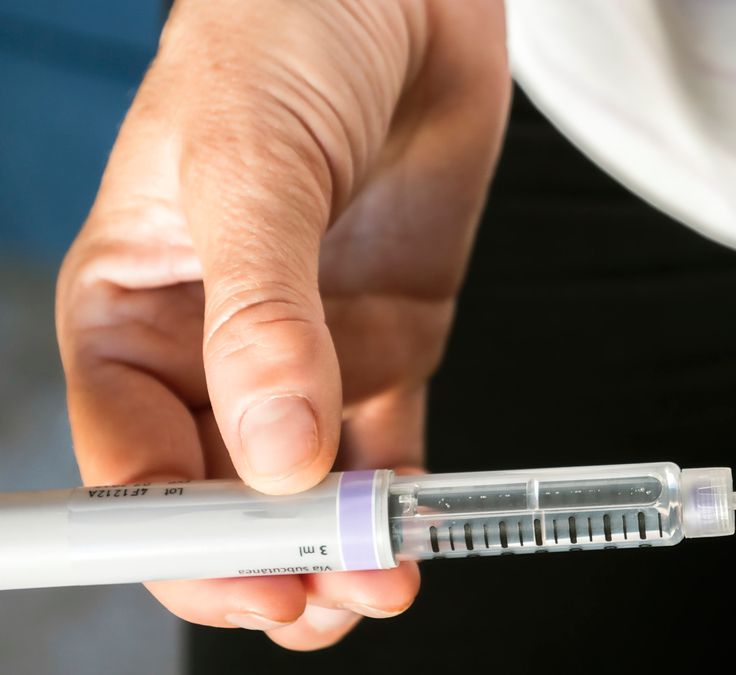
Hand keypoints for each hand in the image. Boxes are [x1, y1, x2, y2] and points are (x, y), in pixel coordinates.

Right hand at [55, 0, 507, 649]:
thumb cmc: (285, 33)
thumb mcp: (250, 164)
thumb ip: (262, 314)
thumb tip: (277, 457)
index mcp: (134, 307)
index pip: (132, 455)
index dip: (177, 534)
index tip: (241, 577)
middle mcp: (216, 344)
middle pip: (223, 491)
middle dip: (265, 559)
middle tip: (316, 600)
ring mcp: (310, 349)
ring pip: (311, 487)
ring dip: (340, 548)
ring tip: (378, 584)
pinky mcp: (390, 338)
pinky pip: (391, 442)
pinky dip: (403, 495)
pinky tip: (416, 529)